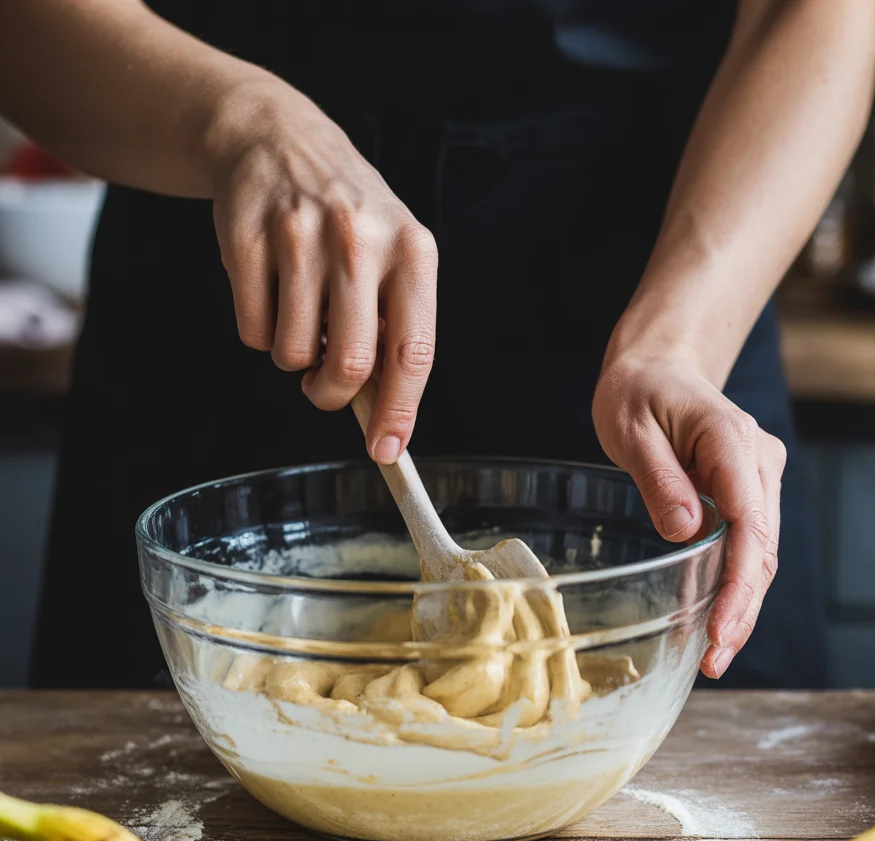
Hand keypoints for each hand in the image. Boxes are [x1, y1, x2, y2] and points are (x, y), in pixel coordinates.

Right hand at [208, 86, 437, 462]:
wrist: (278, 139)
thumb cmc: (347, 220)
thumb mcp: (391, 258)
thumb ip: (394, 329)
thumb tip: (384, 417)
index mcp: (412, 251)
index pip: (411, 353)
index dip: (400, 412)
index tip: (387, 452)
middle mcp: (361, 240)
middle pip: (349, 366)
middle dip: (331, 394)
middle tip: (322, 385)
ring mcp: (300, 236)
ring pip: (293, 356)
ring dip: (293, 358)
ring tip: (299, 315)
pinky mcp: (247, 238)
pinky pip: (253, 332)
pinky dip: (260, 332)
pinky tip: (271, 291)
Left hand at [592, 353, 785, 678]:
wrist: (657, 367)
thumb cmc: (638, 392)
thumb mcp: (631, 429)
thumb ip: (659, 479)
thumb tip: (686, 532)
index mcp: (731, 441)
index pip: (747, 524)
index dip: (738, 584)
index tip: (720, 629)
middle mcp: (758, 461)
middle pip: (762, 548)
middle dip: (742, 610)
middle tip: (715, 661)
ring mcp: (759, 477)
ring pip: (760, 553)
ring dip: (742, 606)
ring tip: (716, 655)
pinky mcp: (748, 490)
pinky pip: (748, 544)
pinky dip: (735, 585)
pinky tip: (718, 620)